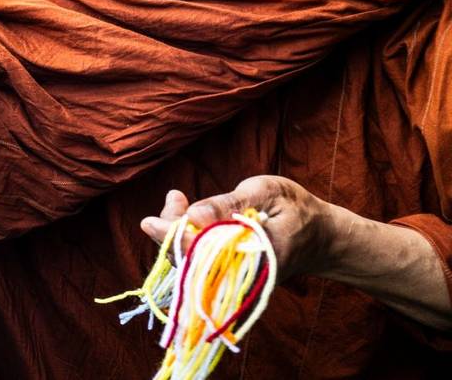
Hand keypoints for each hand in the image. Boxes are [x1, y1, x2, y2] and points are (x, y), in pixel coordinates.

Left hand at [140, 176, 335, 279]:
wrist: (322, 239)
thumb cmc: (296, 209)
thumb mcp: (267, 192)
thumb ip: (230, 204)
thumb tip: (194, 214)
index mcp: (254, 255)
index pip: (202, 254)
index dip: (173, 237)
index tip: (150, 221)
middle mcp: (242, 277)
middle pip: (189, 262)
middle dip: (170, 229)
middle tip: (174, 197)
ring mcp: (236, 281)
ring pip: (190, 264)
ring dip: (175, 232)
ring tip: (177, 200)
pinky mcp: (232, 278)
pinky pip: (199, 264)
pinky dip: (187, 239)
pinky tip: (188, 215)